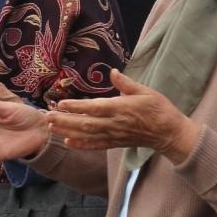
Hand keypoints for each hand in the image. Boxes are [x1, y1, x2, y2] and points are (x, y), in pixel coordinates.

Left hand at [46, 70, 200, 164]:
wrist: (169, 133)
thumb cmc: (158, 108)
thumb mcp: (145, 91)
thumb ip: (126, 83)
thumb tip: (112, 72)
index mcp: (121, 108)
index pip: (95, 108)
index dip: (77, 107)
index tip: (62, 103)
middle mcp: (114, 124)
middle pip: (85, 123)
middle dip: (65, 120)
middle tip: (48, 116)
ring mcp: (114, 135)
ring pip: (87, 135)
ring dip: (67, 131)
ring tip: (51, 126)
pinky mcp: (115, 143)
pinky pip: (96, 145)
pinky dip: (81, 144)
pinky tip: (67, 141)